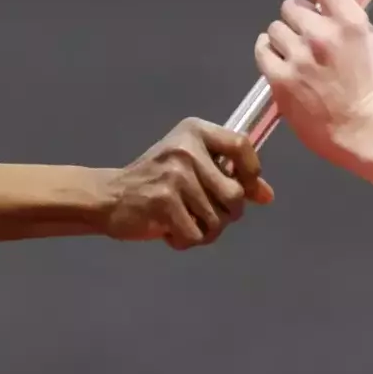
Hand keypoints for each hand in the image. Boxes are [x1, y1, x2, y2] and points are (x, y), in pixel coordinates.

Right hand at [105, 118, 273, 248]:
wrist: (107, 196)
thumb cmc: (153, 181)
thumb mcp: (191, 168)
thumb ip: (229, 177)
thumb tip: (266, 195)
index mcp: (194, 133)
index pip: (241, 145)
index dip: (251, 172)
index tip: (245, 187)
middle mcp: (186, 149)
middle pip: (235, 194)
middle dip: (226, 214)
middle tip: (204, 215)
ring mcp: (175, 176)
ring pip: (217, 219)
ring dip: (205, 231)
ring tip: (184, 222)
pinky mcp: (164, 202)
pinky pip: (196, 235)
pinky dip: (185, 240)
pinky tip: (170, 231)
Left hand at [254, 0, 372, 160]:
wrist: (358, 128)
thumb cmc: (363, 85)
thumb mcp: (364, 40)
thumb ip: (341, 16)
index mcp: (350, 22)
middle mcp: (322, 34)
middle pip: (291, 6)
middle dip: (297, 20)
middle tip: (307, 40)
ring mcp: (299, 56)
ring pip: (274, 29)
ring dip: (282, 40)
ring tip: (297, 58)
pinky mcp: (279, 77)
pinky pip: (262, 49)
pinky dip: (268, 53)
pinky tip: (281, 63)